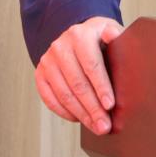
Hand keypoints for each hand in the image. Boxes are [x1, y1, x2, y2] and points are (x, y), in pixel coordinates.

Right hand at [34, 16, 123, 134]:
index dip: (101, 87)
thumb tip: (113, 36)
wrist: (78, 35)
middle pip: (77, 83)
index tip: (110, 105)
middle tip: (104, 125)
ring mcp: (48, 60)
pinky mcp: (40, 73)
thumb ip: (115, 35)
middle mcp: (61, 46)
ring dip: (80, 114)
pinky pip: (50, 99)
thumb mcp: (110, 31)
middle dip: (92, 107)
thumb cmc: (99, 37)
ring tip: (95, 126)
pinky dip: (65, 112)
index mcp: (80, 35)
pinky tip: (78, 118)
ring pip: (64, 94)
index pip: (91, 65)